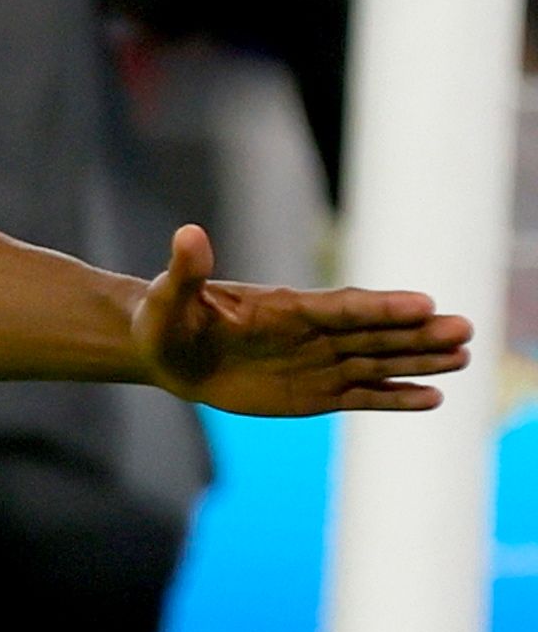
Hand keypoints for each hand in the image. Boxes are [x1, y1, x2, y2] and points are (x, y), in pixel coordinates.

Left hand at [132, 224, 473, 416]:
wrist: (168, 351)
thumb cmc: (167, 319)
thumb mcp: (169, 297)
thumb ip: (186, 271)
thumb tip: (187, 234)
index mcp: (284, 307)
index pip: (342, 307)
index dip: (380, 307)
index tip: (423, 304)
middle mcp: (312, 333)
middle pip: (374, 332)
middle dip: (417, 333)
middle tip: (465, 331)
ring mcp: (317, 362)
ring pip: (377, 362)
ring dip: (418, 362)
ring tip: (464, 358)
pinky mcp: (314, 393)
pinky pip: (360, 395)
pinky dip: (393, 398)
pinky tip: (431, 398)